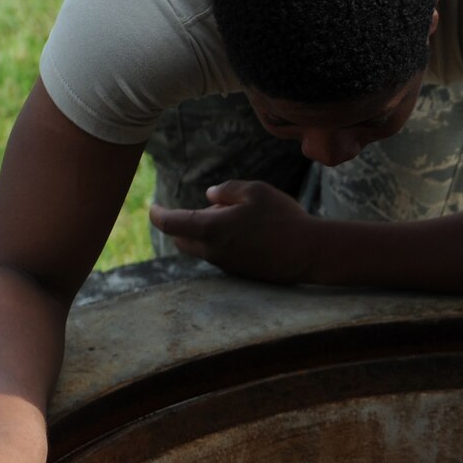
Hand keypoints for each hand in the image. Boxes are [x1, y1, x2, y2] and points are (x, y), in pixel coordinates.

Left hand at [147, 181, 317, 282]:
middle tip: (210, 209)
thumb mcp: (255, 191)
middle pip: (182, 239)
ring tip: (234, 218)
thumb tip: (209, 196)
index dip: (157, 214)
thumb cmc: (283, 218)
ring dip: (205, 234)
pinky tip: (246, 234)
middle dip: (183, 224)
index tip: (152, 208)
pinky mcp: (240, 272)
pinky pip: (219, 256)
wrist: (310, 252)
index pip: (171, 223)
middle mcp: (213, 251)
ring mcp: (226, 264)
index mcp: (210, 229)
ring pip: (201, 248)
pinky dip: (220, 243)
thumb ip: (227, 190)